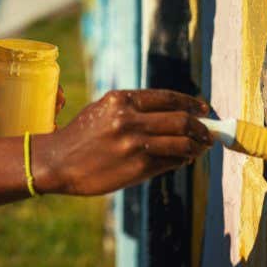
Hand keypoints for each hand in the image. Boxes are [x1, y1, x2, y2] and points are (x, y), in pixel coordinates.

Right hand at [32, 89, 212, 195]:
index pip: (169, 98)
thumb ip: (134, 108)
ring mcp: (134, 145)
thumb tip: (173, 113)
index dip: (192, 103)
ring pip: (181, 143)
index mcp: (122, 100)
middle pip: (181, 120)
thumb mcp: (104, 110)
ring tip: (201, 148)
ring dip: (197, 146)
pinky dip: (181, 160)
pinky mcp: (136, 169)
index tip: (205, 109)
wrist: (58, 162)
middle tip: (209, 133)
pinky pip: (169, 162)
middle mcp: (130, 120)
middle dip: (202, 127)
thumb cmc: (81, 135)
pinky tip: (183, 159)